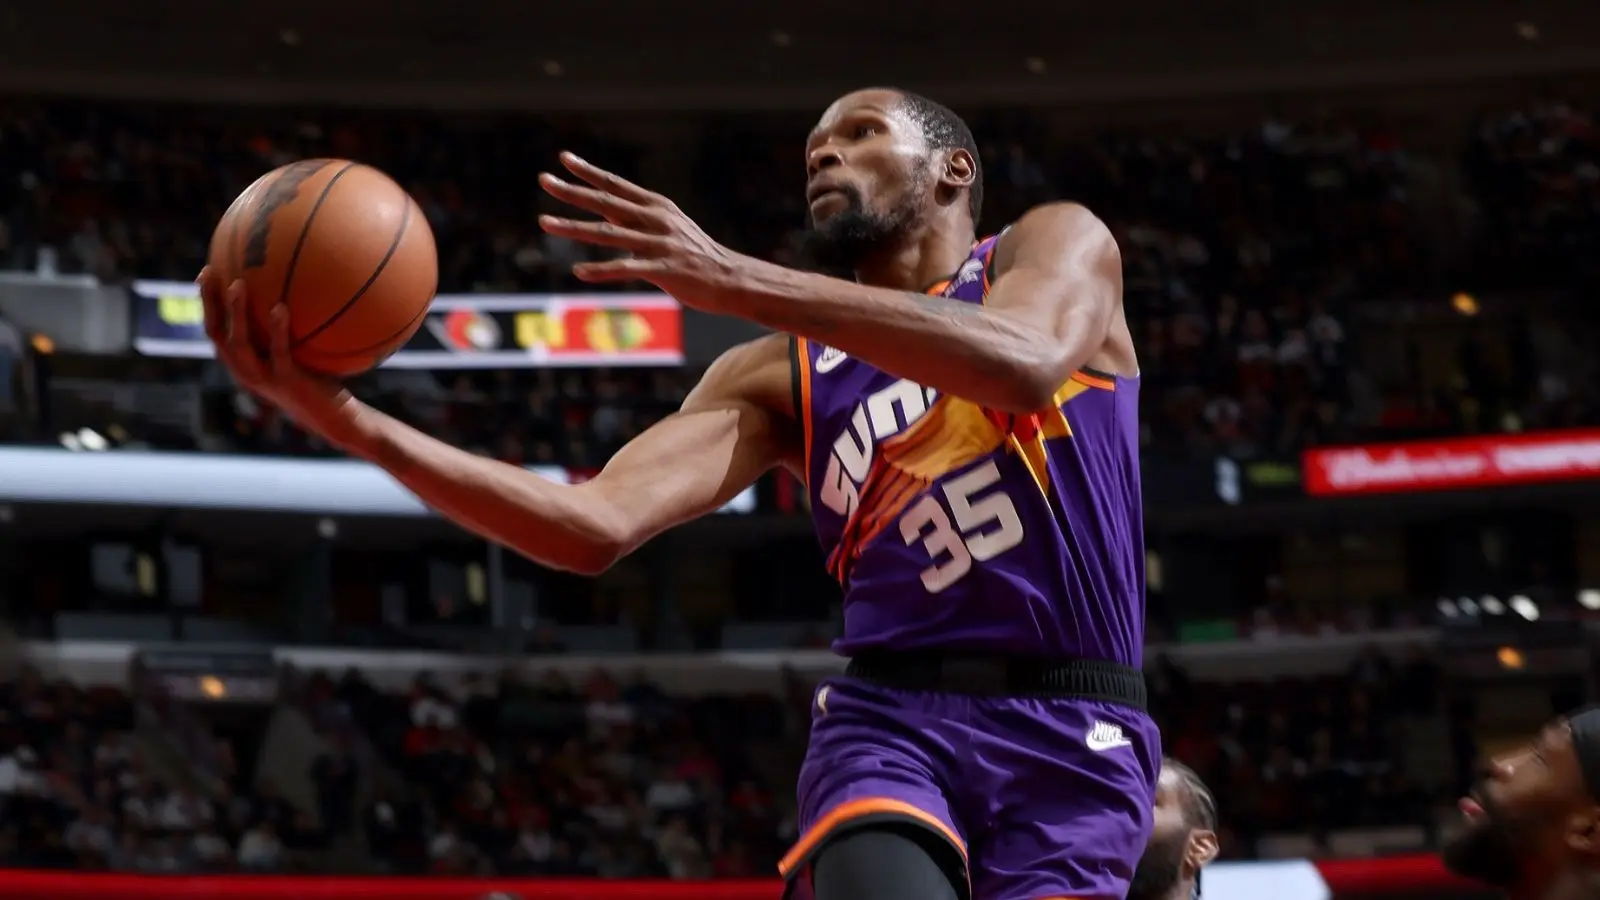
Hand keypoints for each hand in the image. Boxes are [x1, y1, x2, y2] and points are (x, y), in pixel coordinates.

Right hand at [198, 267, 365, 447]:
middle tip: (208, 273)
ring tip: (237, 284)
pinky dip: (278, 330)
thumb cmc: (318, 381)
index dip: (207, 303)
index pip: (216, 330)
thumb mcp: (298, 352)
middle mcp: (245, 372)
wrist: (334, 417)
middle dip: (209, 303)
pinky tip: (281, 307)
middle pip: (216, 334)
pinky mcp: (287, 382)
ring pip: (240, 343)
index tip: (207, 272)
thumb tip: (295, 287)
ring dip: (236, 314)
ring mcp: (264, 379)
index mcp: (243, 363)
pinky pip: (278, 352)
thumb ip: (289, 329)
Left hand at [537, 152, 750, 313]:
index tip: (563, 158)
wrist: (732, 278)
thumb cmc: (696, 255)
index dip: (588, 171)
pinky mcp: (664, 269)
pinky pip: (626, 268)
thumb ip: (635, 220)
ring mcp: (659, 244)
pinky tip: (579, 271)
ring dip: (573, 228)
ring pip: (608, 233)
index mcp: (655, 206)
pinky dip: (601, 270)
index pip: (615, 184)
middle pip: (605, 202)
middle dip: (572, 192)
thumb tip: (605, 211)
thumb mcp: (667, 228)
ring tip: (545, 223)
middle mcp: (655, 220)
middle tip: (544, 180)